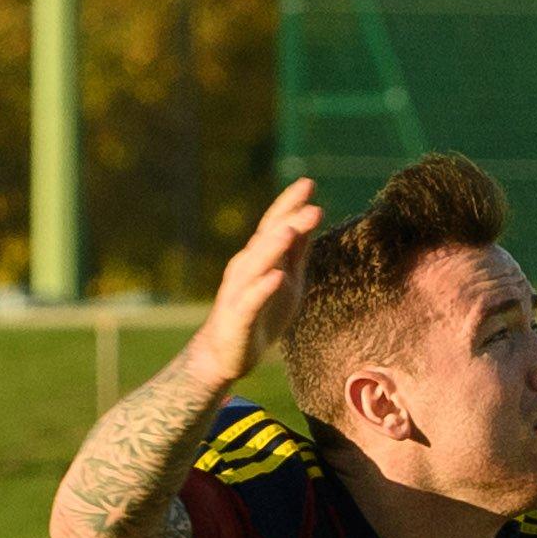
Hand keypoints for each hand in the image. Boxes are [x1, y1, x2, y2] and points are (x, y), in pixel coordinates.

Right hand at [192, 178, 321, 386]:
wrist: (226, 355)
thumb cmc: (261, 316)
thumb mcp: (289, 281)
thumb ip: (297, 253)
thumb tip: (309, 221)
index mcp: (260, 259)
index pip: (275, 225)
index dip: (290, 204)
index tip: (309, 182)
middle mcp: (247, 268)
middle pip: (267, 239)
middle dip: (287, 220)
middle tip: (309, 202)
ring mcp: (240, 291)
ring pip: (256, 265)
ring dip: (273, 247)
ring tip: (290, 230)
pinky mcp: (238, 317)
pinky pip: (251, 300)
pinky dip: (263, 287)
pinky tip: (276, 277)